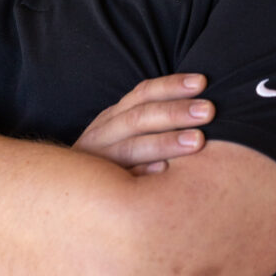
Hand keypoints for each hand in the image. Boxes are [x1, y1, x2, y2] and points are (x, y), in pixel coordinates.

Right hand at [73, 73, 214, 175]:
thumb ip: (148, 120)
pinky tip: (165, 173)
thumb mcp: (120, 132)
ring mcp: (99, 160)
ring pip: (131, 147)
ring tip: (198, 141)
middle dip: (175, 112)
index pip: (143, 94)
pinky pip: (122, 181)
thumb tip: (196, 105)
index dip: (171, 85)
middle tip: (209, 110)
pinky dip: (142, 174)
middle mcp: (104, 133)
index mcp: (114, 116)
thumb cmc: (108, 160)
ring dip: (165, 143)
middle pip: (140, 117)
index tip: (201, 82)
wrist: (66, 193)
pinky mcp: (98, 189)